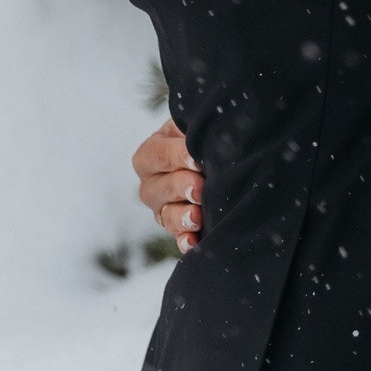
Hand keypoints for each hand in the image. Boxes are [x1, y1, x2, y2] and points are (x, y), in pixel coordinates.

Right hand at [134, 116, 204, 251]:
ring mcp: (163, 209)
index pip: (158, 154)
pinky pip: (178, 239)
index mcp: (151, 153)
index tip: (196, 160)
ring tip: (198, 216)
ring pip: (165, 216)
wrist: (219, 161)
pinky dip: (185, 242)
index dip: (176, 156)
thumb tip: (206, 133)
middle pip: (158, 188)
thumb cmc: (205, 138)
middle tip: (199, 187)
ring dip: (181, 217)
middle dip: (179, 187)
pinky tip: (193, 242)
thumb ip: (195, 129)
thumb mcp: (195, 127)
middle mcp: (151, 183)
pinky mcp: (179, 229)